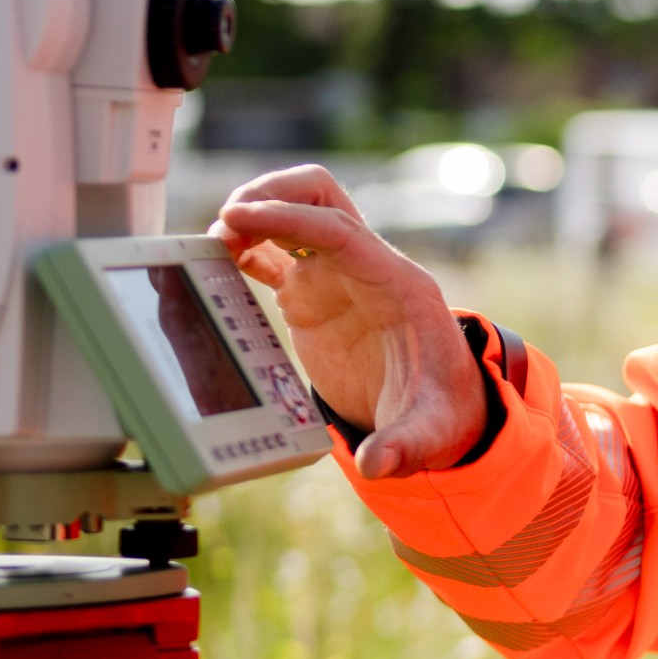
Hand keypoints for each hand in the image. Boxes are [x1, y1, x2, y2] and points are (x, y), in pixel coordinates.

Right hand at [212, 167, 482, 479]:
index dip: (289, 217)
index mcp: (397, 286)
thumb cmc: (443, 410)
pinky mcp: (314, 295)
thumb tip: (377, 464)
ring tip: (214, 243)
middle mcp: (367, 269)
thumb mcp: (432, 431)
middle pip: (320, 197)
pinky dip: (246, 248)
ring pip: (297, 213)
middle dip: (272, 194)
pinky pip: (276, 254)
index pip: (340, 230)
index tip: (240, 216)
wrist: (443, 408)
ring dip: (256, 213)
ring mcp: (338, 277)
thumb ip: (406, 445)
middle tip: (227, 221)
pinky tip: (216, 261)